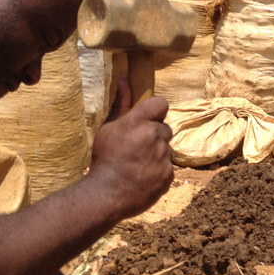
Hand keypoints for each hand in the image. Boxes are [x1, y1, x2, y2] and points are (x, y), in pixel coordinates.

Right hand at [88, 78, 174, 219]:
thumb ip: (121, 104)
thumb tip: (124, 79)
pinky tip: (143, 177)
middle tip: (137, 148)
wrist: (105, 195)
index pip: (161, 104)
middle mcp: (154, 136)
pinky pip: (168, 167)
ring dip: (157, 154)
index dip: (155, 112)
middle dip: (154, 136)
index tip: (146, 121)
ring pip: (166, 149)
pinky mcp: (169, 174)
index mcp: (138, 122)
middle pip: (164, 128)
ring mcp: (163, 156)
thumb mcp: (108, 129)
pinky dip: (159, 171)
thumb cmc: (104, 159)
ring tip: (138, 165)